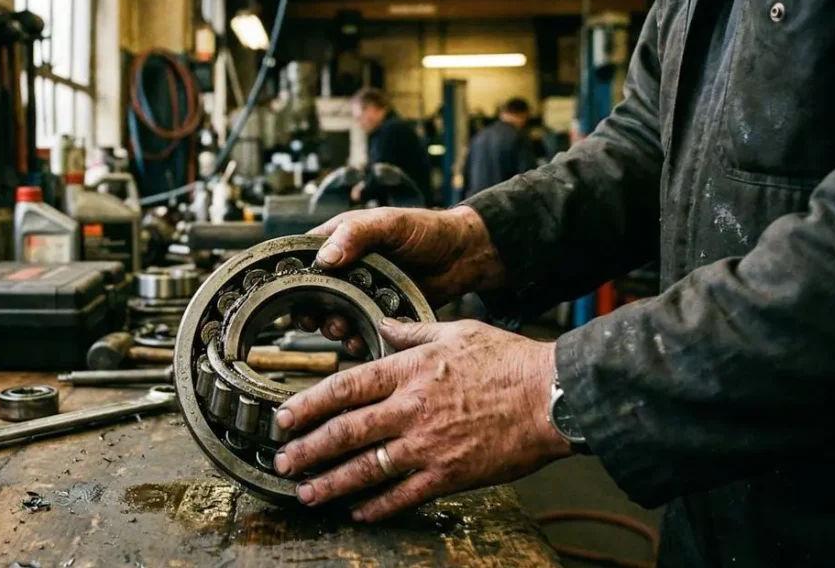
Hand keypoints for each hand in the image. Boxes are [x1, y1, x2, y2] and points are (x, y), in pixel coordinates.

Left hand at [272, 318, 571, 521]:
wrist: (552, 396)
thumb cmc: (510, 361)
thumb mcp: (455, 331)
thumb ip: (411, 330)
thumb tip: (382, 322)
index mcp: (409, 371)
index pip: (343, 388)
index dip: (307, 405)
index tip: (283, 417)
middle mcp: (411, 409)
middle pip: (345, 432)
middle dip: (307, 449)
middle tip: (282, 461)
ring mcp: (428, 445)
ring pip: (366, 468)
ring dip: (330, 482)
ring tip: (305, 492)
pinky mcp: (449, 475)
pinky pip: (404, 495)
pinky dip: (377, 506)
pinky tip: (358, 511)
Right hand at [295, 206, 504, 353]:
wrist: (464, 256)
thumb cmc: (428, 230)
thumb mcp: (390, 223)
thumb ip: (357, 233)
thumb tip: (325, 256)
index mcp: (342, 239)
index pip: (305, 257)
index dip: (293, 275)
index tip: (289, 292)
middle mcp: (347, 266)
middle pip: (313, 292)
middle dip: (310, 309)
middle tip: (314, 320)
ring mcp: (363, 290)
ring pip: (333, 314)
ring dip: (332, 326)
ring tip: (340, 329)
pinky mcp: (379, 311)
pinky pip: (359, 329)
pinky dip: (355, 339)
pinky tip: (358, 340)